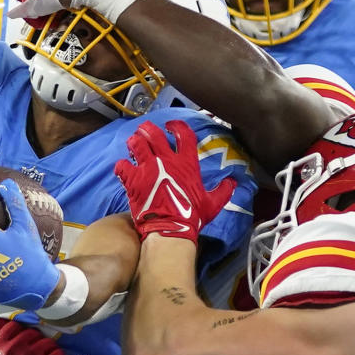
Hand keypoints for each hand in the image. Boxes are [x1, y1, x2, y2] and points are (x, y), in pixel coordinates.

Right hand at [0, 318, 87, 354]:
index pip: (11, 326)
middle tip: (37, 352)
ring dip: (48, 349)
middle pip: (30, 332)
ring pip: (46, 341)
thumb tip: (1, 326)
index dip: (20, 331)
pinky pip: (56, 352)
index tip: (24, 338)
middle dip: (36, 341)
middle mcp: (12, 350)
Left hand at [115, 120, 235, 243]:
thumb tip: (233, 182)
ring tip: (133, 143)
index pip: (183, 135)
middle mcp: (165, 161)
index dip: (177, 126)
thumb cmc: (191, 216)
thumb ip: (223, 191)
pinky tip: (124, 168)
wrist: (169, 229)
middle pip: (154, 134)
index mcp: (186, 163)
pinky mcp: (133, 180)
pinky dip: (122, 165)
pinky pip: (122, 166)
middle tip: (145, 130)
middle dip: (148, 129)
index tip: (172, 126)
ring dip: (134, 142)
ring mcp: (147, 169)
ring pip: (136, 144)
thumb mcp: (213, 204)